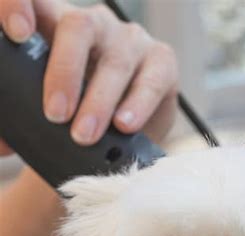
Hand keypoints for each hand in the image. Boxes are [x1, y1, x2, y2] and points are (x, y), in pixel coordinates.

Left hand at [0, 0, 177, 154]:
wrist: (116, 146)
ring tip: (85, 136)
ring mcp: (128, 40)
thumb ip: (15, 120)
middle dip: (65, 72)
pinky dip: (138, 104)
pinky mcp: (162, 62)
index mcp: (50, 24)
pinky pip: (152, 79)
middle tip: (55, 114)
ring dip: (99, 102)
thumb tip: (2, 144)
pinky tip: (124, 125)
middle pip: (78, 27)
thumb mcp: (38, 113)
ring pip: (115, 60)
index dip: (20, 4)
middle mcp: (91, 25)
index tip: (16, 32)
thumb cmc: (70, 122)